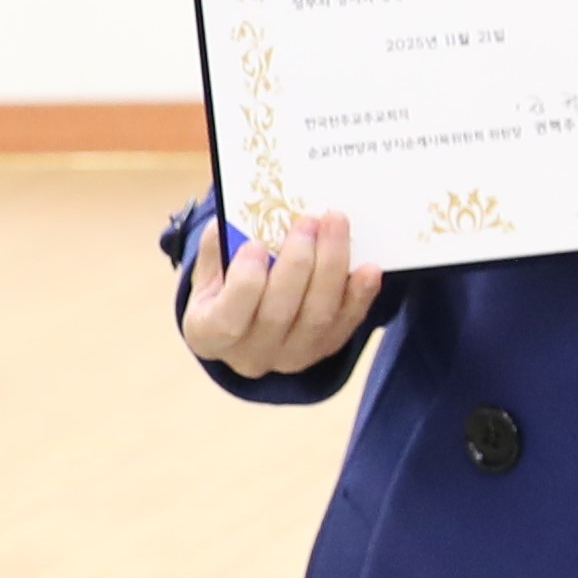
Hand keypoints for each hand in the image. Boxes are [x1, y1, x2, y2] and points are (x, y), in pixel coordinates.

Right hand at [181, 207, 381, 379]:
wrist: (247, 324)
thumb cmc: (223, 289)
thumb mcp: (209, 271)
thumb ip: (216, 249)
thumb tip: (231, 220)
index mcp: (208, 335)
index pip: (228, 319)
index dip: (244, 283)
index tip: (254, 245)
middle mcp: (251, 355)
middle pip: (280, 313)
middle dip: (298, 262)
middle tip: (309, 221)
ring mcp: (291, 357)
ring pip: (318, 316)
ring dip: (331, 267)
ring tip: (336, 225)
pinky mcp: (324, 349)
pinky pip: (346, 323)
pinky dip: (360, 295)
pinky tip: (369, 268)